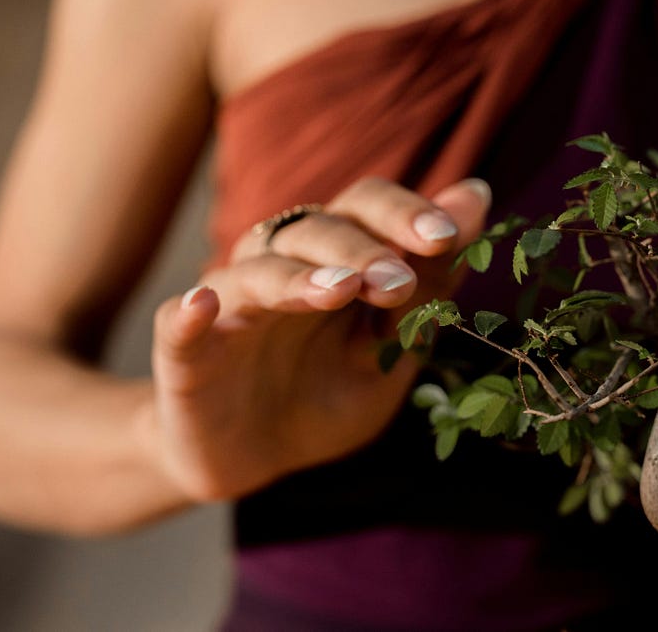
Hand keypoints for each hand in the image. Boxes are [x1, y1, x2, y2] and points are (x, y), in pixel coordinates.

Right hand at [137, 177, 490, 501]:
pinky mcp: (185, 355)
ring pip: (259, 271)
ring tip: (340, 289)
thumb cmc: (325, 391)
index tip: (446, 236)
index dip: (403, 213)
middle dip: (363, 249)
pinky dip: (189, 311)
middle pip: (316, 227)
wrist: (253, 462)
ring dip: (300, 275)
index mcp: (332, 256)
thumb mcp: (388, 349)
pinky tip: (202, 304)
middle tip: (399, 282)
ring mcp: (231, 306)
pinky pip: (179, 325)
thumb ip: (429, 281)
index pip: (365, 207)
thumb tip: (478, 195)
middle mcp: (280, 265)